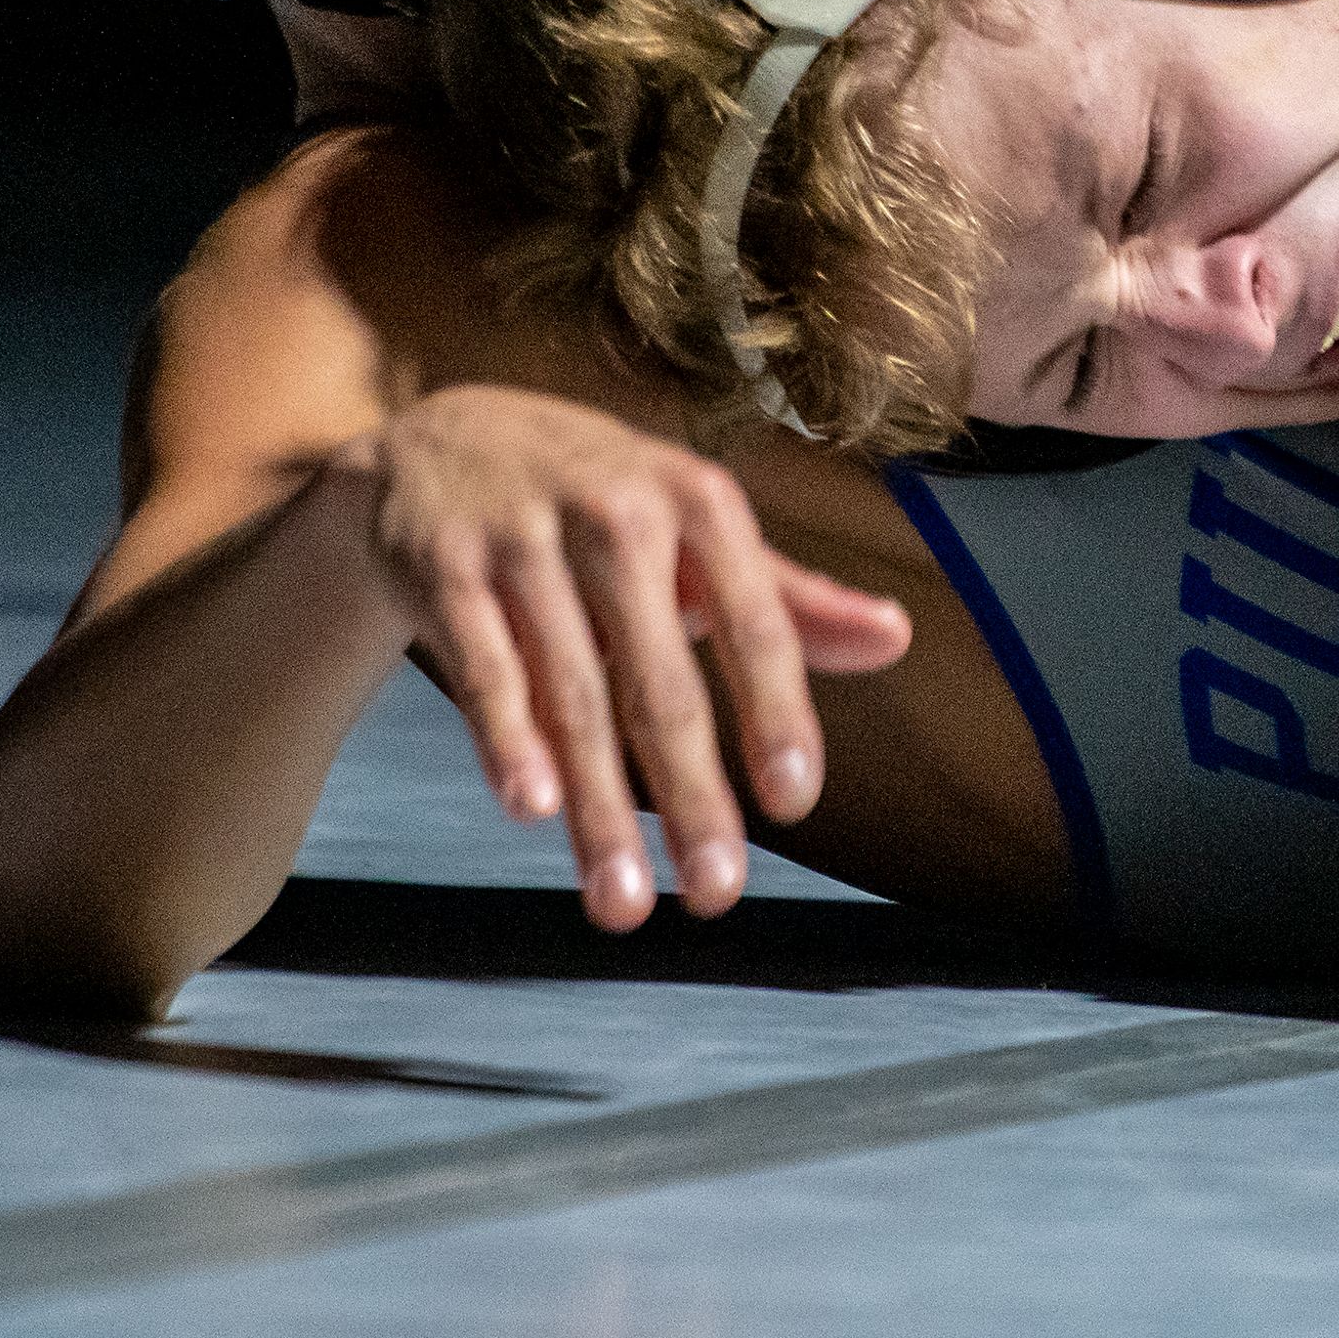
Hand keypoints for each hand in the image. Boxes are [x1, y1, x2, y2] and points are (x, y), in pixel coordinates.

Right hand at [341, 386, 911, 930]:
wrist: (442, 439)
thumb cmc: (598, 501)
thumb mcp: (695, 528)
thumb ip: (787, 597)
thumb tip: (896, 638)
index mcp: (698, 502)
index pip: (755, 623)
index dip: (776, 714)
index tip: (794, 802)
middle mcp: (617, 512)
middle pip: (662, 680)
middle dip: (691, 795)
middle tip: (717, 893)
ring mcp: (524, 537)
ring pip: (571, 693)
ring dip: (598, 807)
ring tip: (624, 898)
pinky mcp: (441, 564)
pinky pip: (483, 667)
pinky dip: (506, 738)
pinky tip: (534, 808)